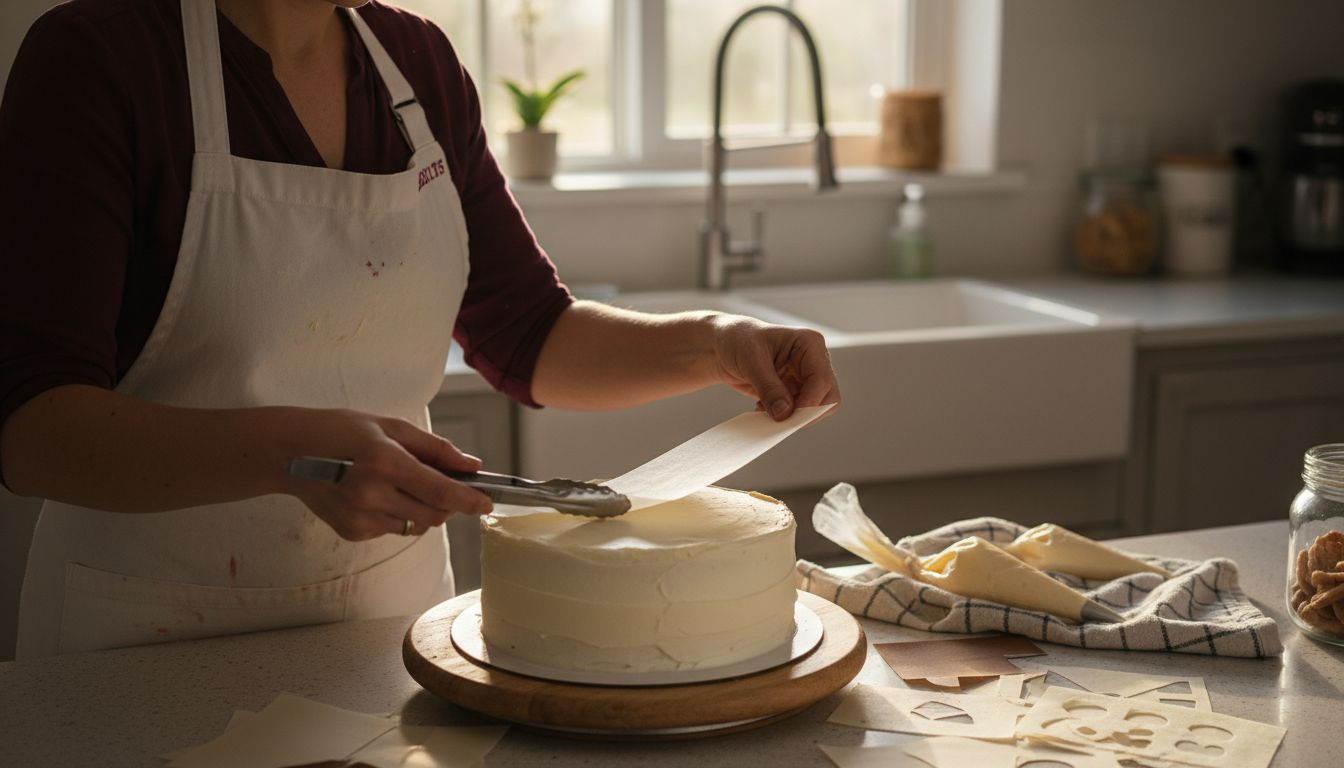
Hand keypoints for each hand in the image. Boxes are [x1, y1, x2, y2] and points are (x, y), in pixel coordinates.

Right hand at [281, 409, 491, 540]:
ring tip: (400, 483)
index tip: (487, 502)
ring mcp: (359, 518)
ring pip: (415, 525)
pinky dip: (397, 515)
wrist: (287, 453)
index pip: (440, 491)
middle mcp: (371, 495)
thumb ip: (434, 448)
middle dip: (448, 503)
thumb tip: (471, 465)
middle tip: (444, 484)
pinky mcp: (352, 532)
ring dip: (422, 509)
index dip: (469, 499)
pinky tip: (376, 494)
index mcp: (384, 462)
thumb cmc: (340, 431)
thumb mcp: (390, 427)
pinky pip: (392, 530)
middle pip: (434, 514)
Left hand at [709, 315, 840, 419]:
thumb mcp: (751, 361)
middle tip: (778, 418)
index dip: (808, 402)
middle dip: (805, 412)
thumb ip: (769, 388)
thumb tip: (784, 414)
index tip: (786, 416)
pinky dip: (783, 416)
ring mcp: (806, 377)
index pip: (822, 380)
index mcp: (810, 344)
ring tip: (764, 408)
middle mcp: (813, 360)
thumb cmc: (739, 341)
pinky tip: (762, 407)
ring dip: (792, 415)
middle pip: (828, 397)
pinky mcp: (795, 390)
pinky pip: (799, 412)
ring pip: (815, 408)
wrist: (725, 346)